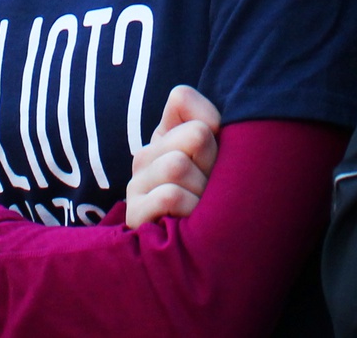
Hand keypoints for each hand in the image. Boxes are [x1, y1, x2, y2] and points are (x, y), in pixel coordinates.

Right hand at [126, 86, 222, 227]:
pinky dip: (189, 209)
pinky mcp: (134, 214)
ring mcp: (136, 183)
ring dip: (202, 192)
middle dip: (213, 163)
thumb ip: (213, 124)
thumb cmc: (219, 201)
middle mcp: (147, 155)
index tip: (218, 150)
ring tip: (203, 208)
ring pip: (178, 165)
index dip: (213, 123)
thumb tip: (207, 126)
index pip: (182, 98)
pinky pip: (169, 196)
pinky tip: (189, 223)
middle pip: (195, 134)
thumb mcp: (222, 158)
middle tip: (213, 188)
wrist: (203, 258)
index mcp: (167, 135)